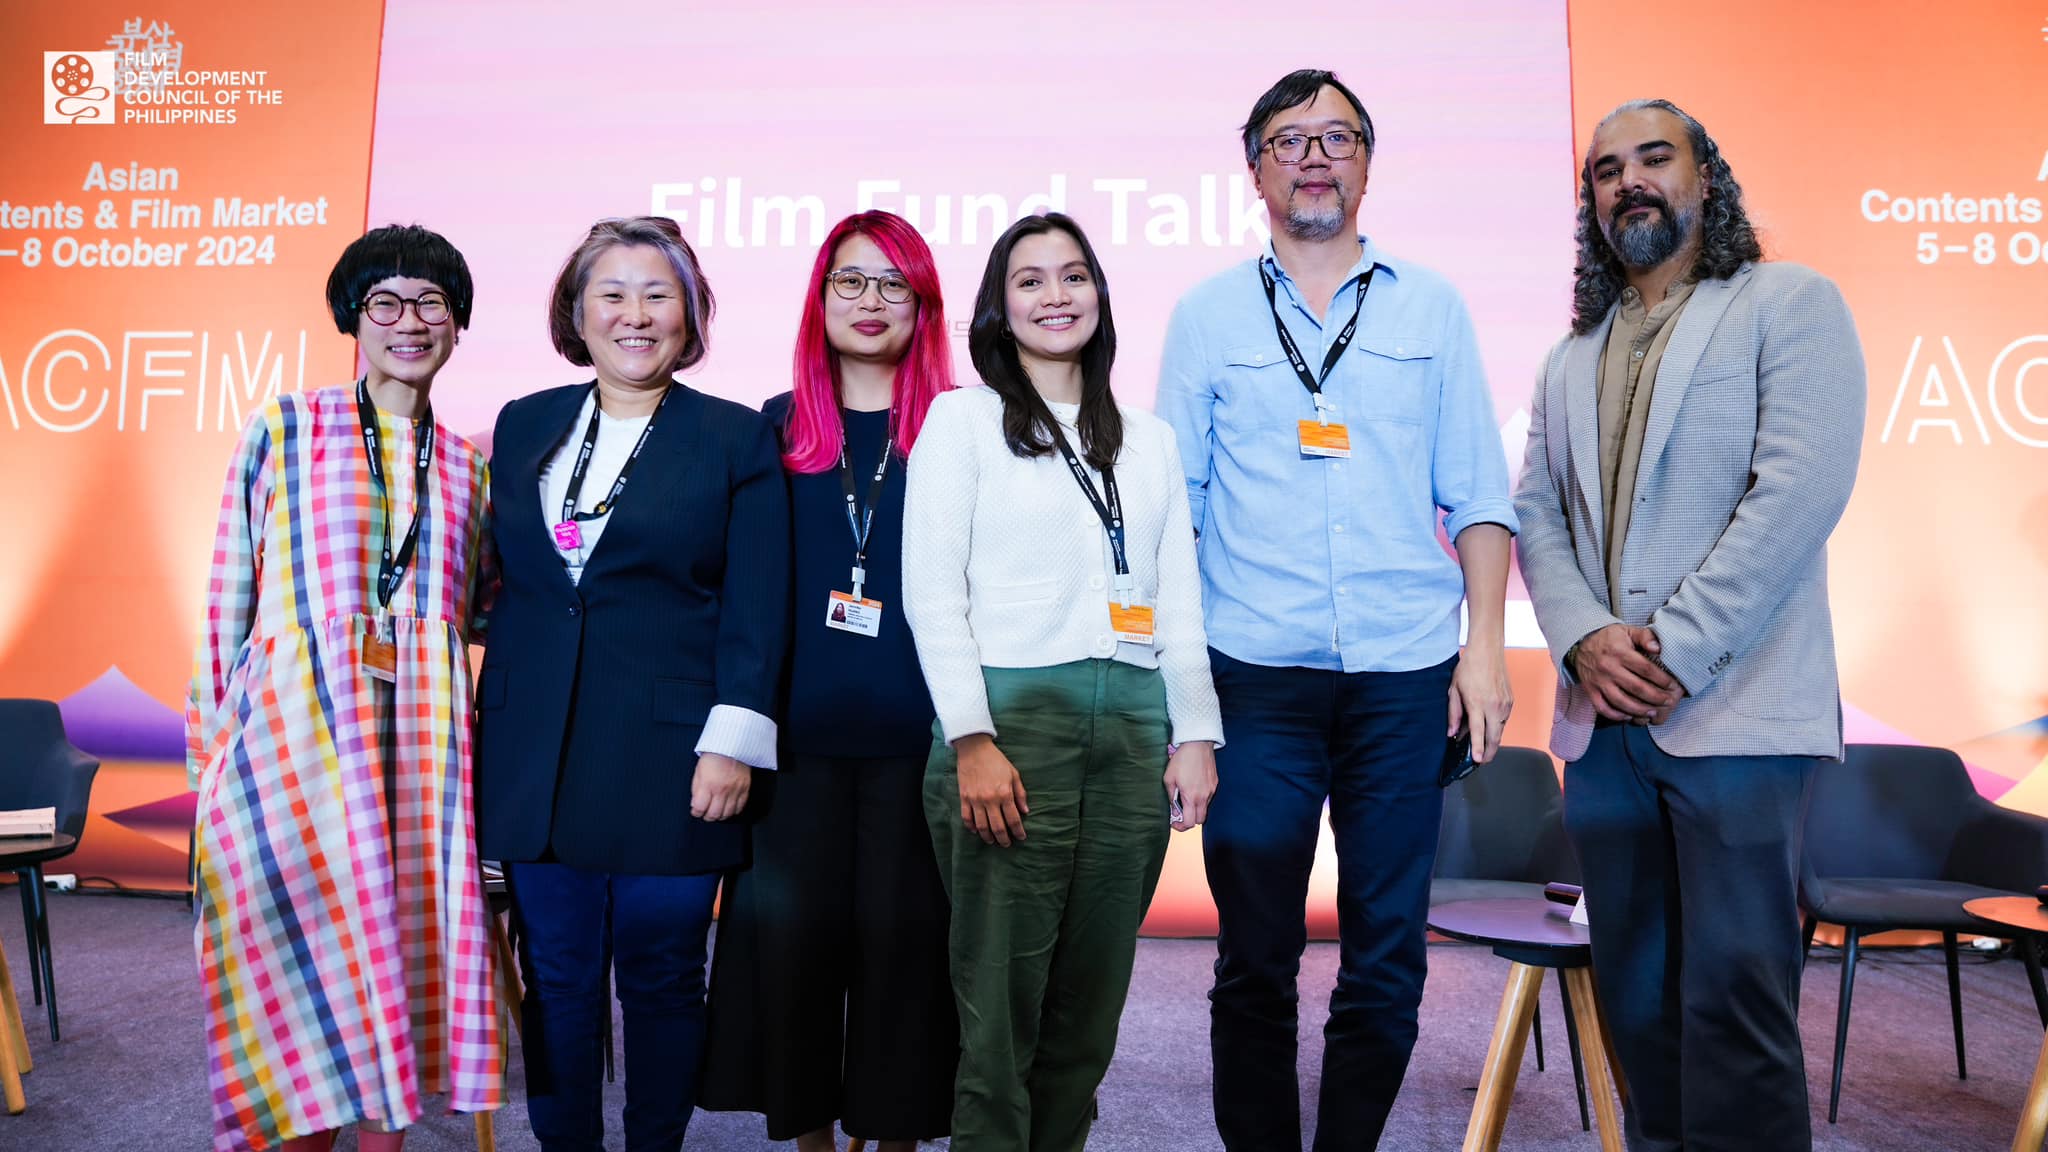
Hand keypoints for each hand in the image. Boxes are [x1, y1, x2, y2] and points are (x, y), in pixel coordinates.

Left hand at [690, 753, 750, 821]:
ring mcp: (735, 790)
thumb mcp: (698, 772)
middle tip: (706, 814)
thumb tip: (696, 804)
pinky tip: (728, 808)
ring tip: (717, 812)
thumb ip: (696, 790)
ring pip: (728, 813)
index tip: (696, 811)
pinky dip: (733, 811)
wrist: (732, 745)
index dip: (696, 812)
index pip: (700, 808)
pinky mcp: (745, 788)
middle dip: (707, 817)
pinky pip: (740, 806)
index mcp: (708, 784)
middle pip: (714, 814)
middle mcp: (722, 789)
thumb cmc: (713, 756)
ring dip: (720, 816)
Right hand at [954, 734, 1028, 846]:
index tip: (1021, 837)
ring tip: (992, 841)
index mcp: (1004, 793)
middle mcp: (990, 800)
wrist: (974, 749)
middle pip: (998, 827)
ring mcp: (975, 800)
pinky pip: (967, 818)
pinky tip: (976, 831)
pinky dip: (971, 827)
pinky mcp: (964, 798)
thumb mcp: (1013, 774)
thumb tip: (1025, 811)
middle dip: (1004, 839)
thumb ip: (1020, 793)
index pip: (1013, 819)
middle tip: (1007, 844)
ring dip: (988, 837)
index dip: (1018, 831)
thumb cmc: (996, 760)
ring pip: (982, 826)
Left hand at [1163, 741, 1216, 830]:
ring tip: (1186, 799)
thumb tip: (1173, 809)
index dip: (1181, 826)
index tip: (1175, 823)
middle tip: (1181, 815)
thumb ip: (1171, 797)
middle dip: (1190, 821)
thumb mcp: (1169, 778)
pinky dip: (1201, 799)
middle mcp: (1204, 796)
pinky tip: (1194, 789)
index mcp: (1191, 797)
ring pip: (1205, 809)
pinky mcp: (1215, 784)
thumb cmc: (1181, 760)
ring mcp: (1211, 790)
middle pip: (1200, 820)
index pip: (1190, 822)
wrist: (1198, 744)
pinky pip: (1208, 798)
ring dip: (1196, 809)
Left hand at [1448, 645, 1513, 762]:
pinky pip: (1504, 720)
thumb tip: (1453, 732)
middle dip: (1489, 752)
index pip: (1478, 732)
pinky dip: (1496, 726)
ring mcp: (1505, 704)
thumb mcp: (1454, 690)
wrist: (1487, 651)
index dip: (1478, 748)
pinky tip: (1487, 725)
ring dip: (1492, 738)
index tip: (1478, 760)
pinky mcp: (1511, 701)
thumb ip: (1454, 713)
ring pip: (1500, 730)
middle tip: (1482, 760)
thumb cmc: (1469, 667)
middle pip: (1494, 737)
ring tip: (1480, 742)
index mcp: (1477, 703)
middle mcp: (1494, 706)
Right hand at [1570, 624, 1681, 722]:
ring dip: (1639, 710)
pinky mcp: (1590, 690)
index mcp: (1620, 652)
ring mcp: (1598, 681)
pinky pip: (1603, 708)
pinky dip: (1616, 715)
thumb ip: (1645, 636)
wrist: (1581, 642)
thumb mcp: (1627, 630)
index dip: (1662, 679)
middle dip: (1656, 697)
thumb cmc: (1609, 638)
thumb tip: (1659, 648)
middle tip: (1668, 702)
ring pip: (1621, 701)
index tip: (1672, 686)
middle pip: (1636, 688)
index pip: (1646, 669)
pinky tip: (1628, 716)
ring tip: (1652, 712)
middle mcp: (1608, 668)